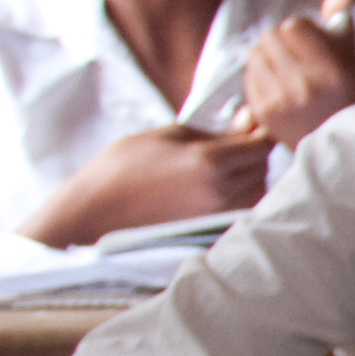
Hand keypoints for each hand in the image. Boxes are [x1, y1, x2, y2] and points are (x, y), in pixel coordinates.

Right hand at [16, 122, 270, 245]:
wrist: (92, 212)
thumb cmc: (122, 168)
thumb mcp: (166, 136)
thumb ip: (213, 130)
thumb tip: (247, 123)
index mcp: (210, 162)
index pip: (261, 143)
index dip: (260, 130)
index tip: (250, 124)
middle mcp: (221, 192)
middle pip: (262, 167)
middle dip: (253, 152)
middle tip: (232, 141)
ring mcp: (218, 216)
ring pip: (257, 190)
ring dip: (248, 175)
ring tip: (220, 166)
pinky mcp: (212, 232)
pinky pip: (242, 210)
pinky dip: (239, 195)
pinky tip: (215, 187)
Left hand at [235, 4, 354, 146]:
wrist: (336, 144)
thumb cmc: (347, 94)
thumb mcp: (352, 57)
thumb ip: (342, 19)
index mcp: (333, 71)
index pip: (294, 26)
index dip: (303, 32)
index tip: (314, 48)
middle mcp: (306, 86)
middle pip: (271, 36)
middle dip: (282, 43)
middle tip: (297, 59)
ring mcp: (281, 100)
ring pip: (255, 53)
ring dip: (268, 57)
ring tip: (286, 73)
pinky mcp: (263, 111)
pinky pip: (248, 74)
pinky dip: (259, 75)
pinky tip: (277, 87)